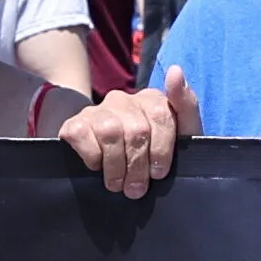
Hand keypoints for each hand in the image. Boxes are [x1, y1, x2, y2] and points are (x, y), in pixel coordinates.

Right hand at [62, 69, 188, 197]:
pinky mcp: (74, 123)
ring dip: (115, 167)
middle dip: (138, 166)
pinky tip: (97, 167)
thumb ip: (186, 105)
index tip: (159, 173)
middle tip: (136, 189)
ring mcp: (97, 110)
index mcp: (151, 100)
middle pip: (136, 130)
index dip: (161, 150)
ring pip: (110, 133)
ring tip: (118, 184)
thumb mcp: (179, 135)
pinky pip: (83, 137)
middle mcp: (123, 99)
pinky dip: (92, 158)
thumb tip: (176, 71)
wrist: (109, 168)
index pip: (161, 115)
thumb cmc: (151, 154)